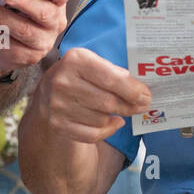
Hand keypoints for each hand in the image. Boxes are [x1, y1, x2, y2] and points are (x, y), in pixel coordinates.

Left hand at [0, 0, 70, 77]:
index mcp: (56, 1)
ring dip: (0, 16)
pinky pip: (6, 46)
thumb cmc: (13, 10)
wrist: (4, 42)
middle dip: (24, 2)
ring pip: (24, 30)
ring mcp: (43, 42)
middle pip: (44, 13)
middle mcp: (54, 22)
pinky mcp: (26, 57)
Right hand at [31, 47, 151, 143]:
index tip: (146, 95)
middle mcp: (62, 82)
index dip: (132, 90)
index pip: (111, 79)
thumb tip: (139, 90)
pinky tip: (112, 122)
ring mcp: (57, 105)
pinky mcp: (57, 124)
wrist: (47, 95)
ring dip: (115, 115)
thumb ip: (113, 72)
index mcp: (74, 60)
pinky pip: (92, 134)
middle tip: (143, 106)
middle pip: (108, 102)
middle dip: (130, 106)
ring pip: (101, 119)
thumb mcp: (92, 63)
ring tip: (119, 109)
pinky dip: (107, 130)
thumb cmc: (79, 76)